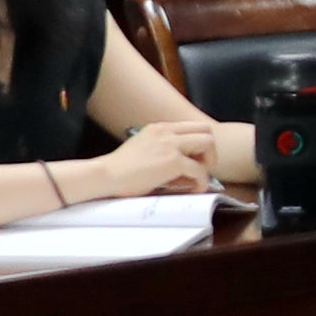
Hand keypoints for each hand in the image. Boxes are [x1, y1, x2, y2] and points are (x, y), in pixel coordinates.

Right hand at [80, 120, 212, 202]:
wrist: (106, 175)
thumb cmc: (121, 169)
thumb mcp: (144, 148)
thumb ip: (163, 148)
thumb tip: (185, 164)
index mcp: (159, 127)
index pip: (193, 126)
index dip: (200, 144)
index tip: (195, 160)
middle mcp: (166, 131)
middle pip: (206, 130)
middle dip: (209, 151)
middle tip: (201, 168)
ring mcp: (170, 145)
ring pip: (208, 144)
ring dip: (208, 163)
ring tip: (197, 178)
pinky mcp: (172, 161)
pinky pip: (200, 170)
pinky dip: (201, 181)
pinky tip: (194, 189)